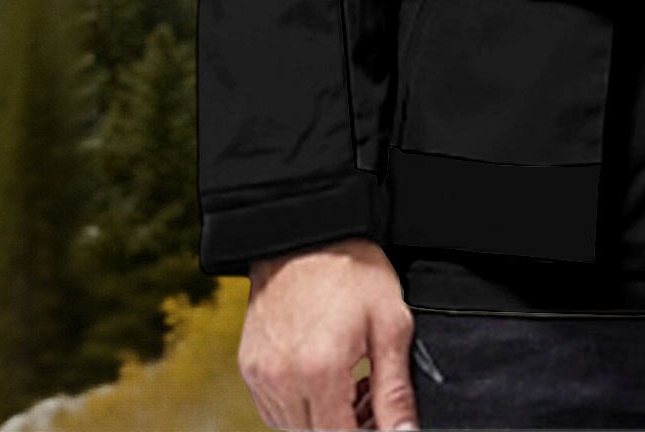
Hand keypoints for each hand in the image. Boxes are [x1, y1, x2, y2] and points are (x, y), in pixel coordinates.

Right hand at [240, 237, 419, 429]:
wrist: (310, 233)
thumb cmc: (353, 271)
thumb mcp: (390, 323)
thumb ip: (394, 390)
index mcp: (320, 370)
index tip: (381, 418)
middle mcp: (282, 379)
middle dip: (346, 426)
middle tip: (371, 395)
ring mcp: (260, 375)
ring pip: (293, 427)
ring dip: (322, 419)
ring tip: (350, 382)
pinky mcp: (249, 366)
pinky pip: (274, 408)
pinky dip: (299, 405)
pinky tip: (322, 377)